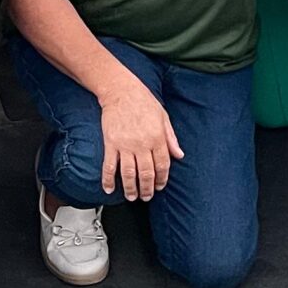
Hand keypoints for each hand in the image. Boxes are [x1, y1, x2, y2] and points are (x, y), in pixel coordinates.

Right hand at [97, 79, 181, 200]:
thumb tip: (179, 154)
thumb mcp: (163, 117)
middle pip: (146, 173)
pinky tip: (109, 188)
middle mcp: (142, 143)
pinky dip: (108, 179)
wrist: (121, 90)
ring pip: (129, 173)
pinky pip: (109, 165)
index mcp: (157, 137)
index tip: (160, 186)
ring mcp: (125, 145)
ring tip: (132, 196)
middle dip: (147, 189)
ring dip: (130, 188)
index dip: (162, 179)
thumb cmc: (143, 100)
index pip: (162, 165)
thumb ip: (171, 138)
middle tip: (146, 197)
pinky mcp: (111, 143)